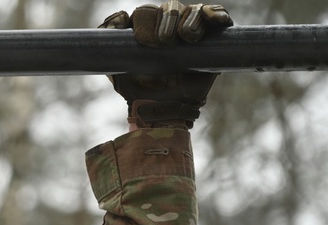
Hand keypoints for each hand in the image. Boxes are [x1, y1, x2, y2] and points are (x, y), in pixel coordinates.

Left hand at [99, 2, 232, 128]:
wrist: (163, 112)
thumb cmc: (139, 93)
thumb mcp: (117, 71)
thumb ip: (109, 48)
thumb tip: (117, 19)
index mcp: (146, 29)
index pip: (146, 12)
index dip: (144, 19)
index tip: (142, 39)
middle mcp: (170, 26)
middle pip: (170, 7)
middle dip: (166, 19)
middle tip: (163, 42)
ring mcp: (192, 30)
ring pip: (193, 10)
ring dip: (189, 18)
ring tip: (185, 36)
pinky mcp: (214, 39)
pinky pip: (218, 16)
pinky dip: (216, 13)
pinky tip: (212, 20)